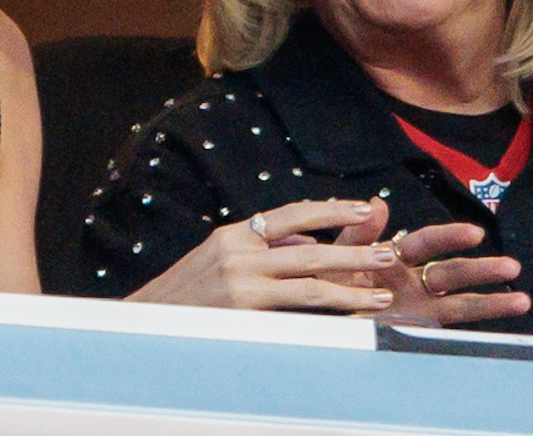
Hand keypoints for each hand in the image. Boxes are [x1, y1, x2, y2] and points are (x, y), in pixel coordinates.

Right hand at [126, 199, 398, 312]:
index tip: (366, 208)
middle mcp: (239, 252)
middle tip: (390, 251)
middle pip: (311, 247)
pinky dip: (327, 314)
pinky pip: (296, 310)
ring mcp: (242, 282)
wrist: (142, 324)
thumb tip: (305, 244)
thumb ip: (259, 250)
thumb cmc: (183, 297)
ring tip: (382, 292)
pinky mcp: (244, 311)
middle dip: (355, 249)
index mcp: (234, 234)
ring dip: (351, 287)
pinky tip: (350, 319)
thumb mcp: (216, 261)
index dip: (332, 210)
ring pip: (310, 281)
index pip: (292, 214)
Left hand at [334, 199, 531, 325]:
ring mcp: (416, 307)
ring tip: (522, 300)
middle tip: (510, 266)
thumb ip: (357, 233)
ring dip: (490, 301)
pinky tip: (497, 322)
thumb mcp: (339, 253)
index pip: (425, 243)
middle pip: (451, 273)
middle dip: (480, 270)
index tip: (474, 234)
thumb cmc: (327, 278)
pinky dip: (468, 325)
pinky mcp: (415, 330)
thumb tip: (378, 203)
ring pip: (458, 302)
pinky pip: (444, 329)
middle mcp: (412, 280)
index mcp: (393, 255)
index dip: (449, 238)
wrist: (313, 312)